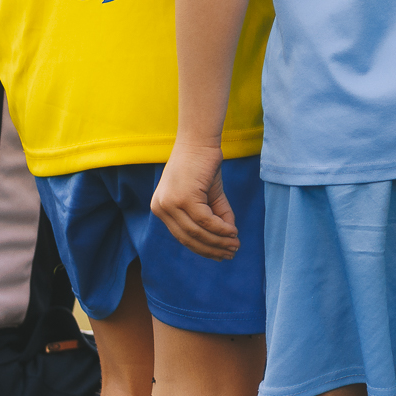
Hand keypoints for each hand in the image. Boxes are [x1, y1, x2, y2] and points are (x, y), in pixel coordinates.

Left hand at [150, 143, 239, 260]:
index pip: (181, 236)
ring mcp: (170, 204)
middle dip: (211, 248)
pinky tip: (232, 231)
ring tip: (235, 244)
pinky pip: (205, 221)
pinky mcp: (182, 199)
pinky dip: (220, 229)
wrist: (200, 141)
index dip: (202, 248)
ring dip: (218, 241)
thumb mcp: (208, 195)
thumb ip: (215, 216)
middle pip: (188, 238)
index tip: (220, 254)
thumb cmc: (203, 165)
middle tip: (231, 253)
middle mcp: (160, 208)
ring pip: (197, 232)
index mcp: (161, 208)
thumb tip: (229, 237)